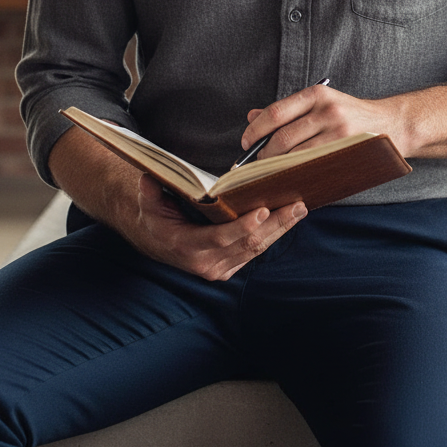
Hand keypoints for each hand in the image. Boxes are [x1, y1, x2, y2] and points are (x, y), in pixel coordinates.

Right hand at [127, 174, 306, 281]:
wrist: (156, 241)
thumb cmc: (155, 216)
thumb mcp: (148, 204)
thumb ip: (149, 192)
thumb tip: (149, 179)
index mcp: (187, 247)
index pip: (221, 237)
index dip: (243, 225)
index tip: (263, 209)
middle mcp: (206, 263)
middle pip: (248, 244)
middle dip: (275, 224)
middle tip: (297, 205)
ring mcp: (220, 268)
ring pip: (257, 248)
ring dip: (280, 228)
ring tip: (299, 208)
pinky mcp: (230, 266)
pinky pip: (255, 250)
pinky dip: (274, 234)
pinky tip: (289, 218)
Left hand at [241, 83, 406, 159]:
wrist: (390, 124)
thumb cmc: (349, 115)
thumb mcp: (320, 103)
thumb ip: (287, 110)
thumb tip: (251, 117)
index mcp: (316, 94)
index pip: (275, 113)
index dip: (255, 131)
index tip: (245, 144)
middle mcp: (328, 110)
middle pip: (282, 138)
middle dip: (264, 156)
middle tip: (258, 165)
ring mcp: (339, 132)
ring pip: (296, 157)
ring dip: (279, 169)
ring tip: (273, 172)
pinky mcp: (346, 152)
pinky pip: (313, 167)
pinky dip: (297, 175)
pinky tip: (292, 178)